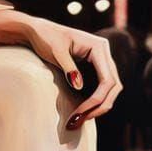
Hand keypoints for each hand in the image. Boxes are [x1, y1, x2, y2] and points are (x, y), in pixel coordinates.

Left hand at [0, 10, 122, 128]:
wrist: (37, 30)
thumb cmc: (45, 37)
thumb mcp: (55, 51)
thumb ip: (68, 67)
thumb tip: (79, 86)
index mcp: (99, 46)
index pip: (107, 80)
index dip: (97, 99)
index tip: (81, 112)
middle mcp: (104, 52)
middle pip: (114, 86)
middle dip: (100, 105)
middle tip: (81, 120)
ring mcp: (101, 59)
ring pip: (110, 88)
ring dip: (99, 105)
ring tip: (80, 118)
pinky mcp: (95, 66)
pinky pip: (102, 86)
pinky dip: (95, 99)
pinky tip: (83, 109)